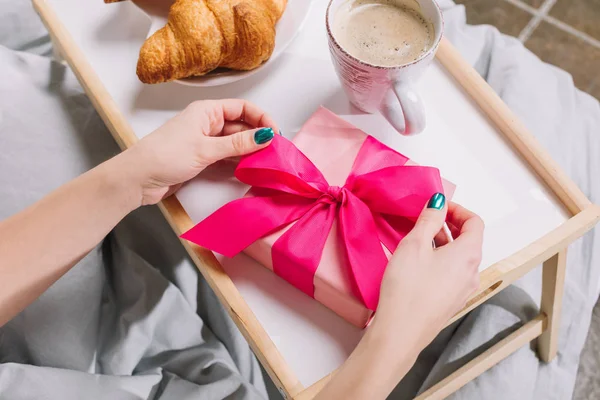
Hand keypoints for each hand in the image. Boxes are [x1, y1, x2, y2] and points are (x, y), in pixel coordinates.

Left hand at [121, 99, 277, 205]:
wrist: (138, 178)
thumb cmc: (166, 156)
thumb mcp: (206, 149)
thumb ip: (238, 144)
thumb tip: (266, 136)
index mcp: (207, 110)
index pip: (243, 108)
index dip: (262, 118)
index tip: (275, 134)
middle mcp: (208, 123)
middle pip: (241, 125)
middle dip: (258, 136)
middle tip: (275, 151)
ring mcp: (205, 141)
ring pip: (235, 142)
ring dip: (250, 150)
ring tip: (267, 161)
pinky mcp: (203, 158)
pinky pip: (227, 156)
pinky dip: (239, 161)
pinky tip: (250, 168)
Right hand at [374, 194, 483, 349]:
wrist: (401, 331)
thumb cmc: (408, 287)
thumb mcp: (415, 244)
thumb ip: (429, 219)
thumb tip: (439, 202)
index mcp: (469, 254)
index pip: (475, 222)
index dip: (457, 209)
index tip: (437, 205)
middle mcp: (472, 272)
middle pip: (469, 240)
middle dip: (449, 224)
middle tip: (426, 218)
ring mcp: (463, 289)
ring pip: (459, 257)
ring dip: (443, 242)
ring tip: (419, 238)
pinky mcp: (450, 301)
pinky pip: (451, 272)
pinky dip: (440, 259)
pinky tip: (418, 261)